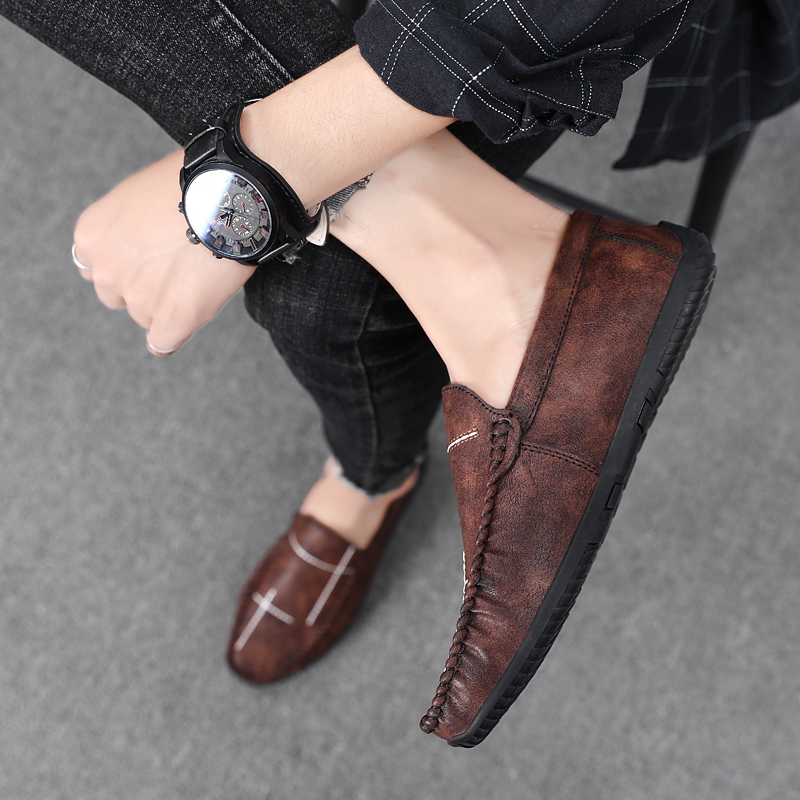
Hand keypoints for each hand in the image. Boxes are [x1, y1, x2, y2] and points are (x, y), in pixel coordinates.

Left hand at [73, 148, 255, 354]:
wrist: (231, 193)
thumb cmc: (195, 185)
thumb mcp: (139, 195)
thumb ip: (126, 229)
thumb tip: (142, 250)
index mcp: (92, 236)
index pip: (96, 269)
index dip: (126, 265)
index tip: (149, 260)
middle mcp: (107, 270)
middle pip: (119, 297)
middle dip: (143, 287)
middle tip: (176, 269)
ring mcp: (139, 297)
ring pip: (145, 318)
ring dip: (166, 305)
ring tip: (196, 278)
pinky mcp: (172, 319)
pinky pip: (163, 343)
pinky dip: (175, 335)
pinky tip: (189, 318)